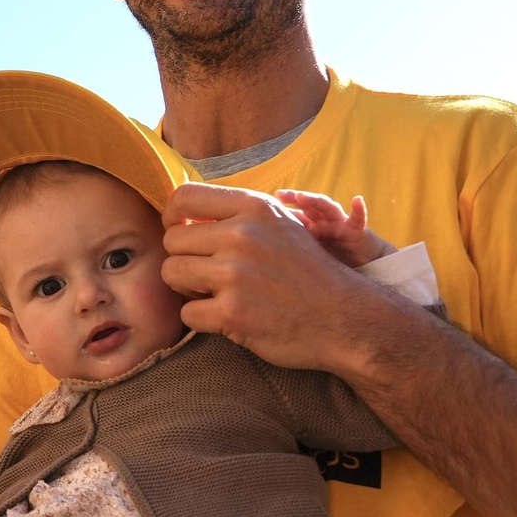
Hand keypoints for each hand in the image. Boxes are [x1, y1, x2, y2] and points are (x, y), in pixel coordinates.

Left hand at [161, 184, 394, 371]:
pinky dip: (202, 319)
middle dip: (184, 258)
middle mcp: (242, 235)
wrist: (345, 319)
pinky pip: (186, 313)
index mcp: (254, 208)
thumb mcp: (280, 224)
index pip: (183, 197)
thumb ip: (237, 214)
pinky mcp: (232, 312)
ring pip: (171, 273)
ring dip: (188, 288)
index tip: (183, 233)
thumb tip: (180, 211)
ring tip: (216, 293)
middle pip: (171, 240)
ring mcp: (236, 274)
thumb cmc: (307, 272)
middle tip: (208, 274)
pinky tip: (227, 316)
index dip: (173, 217)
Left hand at [275, 189, 394, 266]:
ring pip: (328, 207)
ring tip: (302, 196)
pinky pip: (359, 218)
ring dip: (315, 200)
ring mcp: (341, 224)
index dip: (284, 206)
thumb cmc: (337, 260)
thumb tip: (270, 241)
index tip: (267, 203)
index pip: (298, 211)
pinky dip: (359, 209)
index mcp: (315, 226)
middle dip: (296, 198)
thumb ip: (298, 244)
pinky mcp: (357, 231)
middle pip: (310, 205)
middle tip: (280, 195)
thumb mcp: (313, 253)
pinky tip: (357, 200)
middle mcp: (326, 221)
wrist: (365, 267)